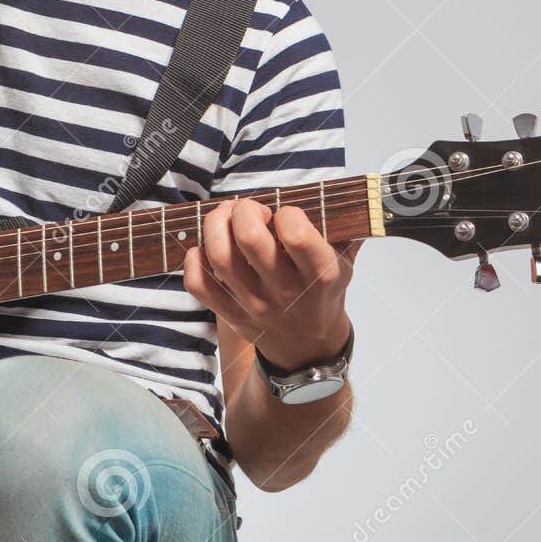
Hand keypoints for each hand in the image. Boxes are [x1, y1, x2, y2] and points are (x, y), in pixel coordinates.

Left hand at [183, 197, 358, 369]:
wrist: (308, 346)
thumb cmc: (323, 293)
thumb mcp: (345, 263)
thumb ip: (345, 229)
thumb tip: (346, 195)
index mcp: (319, 276)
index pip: (296, 235)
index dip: (287, 213)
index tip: (286, 214)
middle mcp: (284, 292)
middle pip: (249, 239)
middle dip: (245, 210)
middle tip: (249, 209)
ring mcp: (253, 305)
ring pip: (220, 257)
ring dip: (215, 224)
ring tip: (225, 216)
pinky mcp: (229, 314)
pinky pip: (199, 284)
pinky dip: (194, 258)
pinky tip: (206, 246)